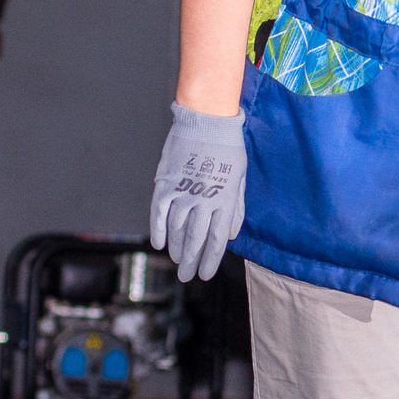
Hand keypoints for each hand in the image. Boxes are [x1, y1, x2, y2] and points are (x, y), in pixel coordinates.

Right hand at [152, 103, 246, 280]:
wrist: (207, 121)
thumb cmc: (229, 148)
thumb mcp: (240, 178)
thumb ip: (235, 208)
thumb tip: (230, 235)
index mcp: (224, 200)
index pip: (216, 240)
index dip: (210, 260)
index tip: (205, 275)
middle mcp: (203, 200)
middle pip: (195, 239)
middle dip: (191, 261)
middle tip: (187, 277)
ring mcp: (183, 192)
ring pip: (176, 228)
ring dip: (176, 247)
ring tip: (176, 260)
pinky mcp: (166, 182)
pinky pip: (159, 212)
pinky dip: (158, 229)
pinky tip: (159, 243)